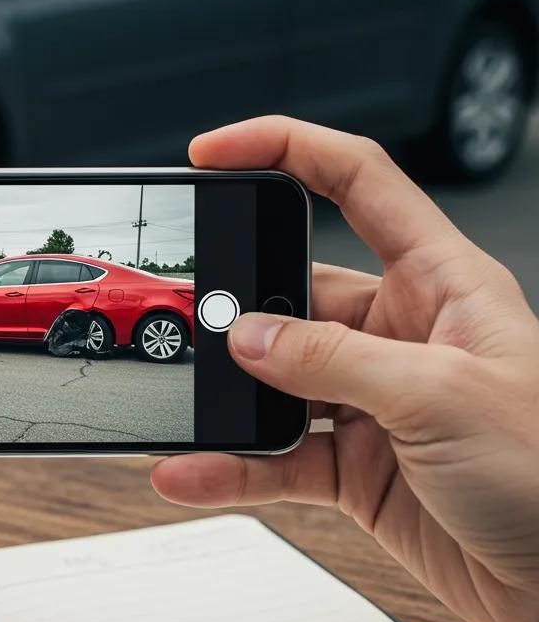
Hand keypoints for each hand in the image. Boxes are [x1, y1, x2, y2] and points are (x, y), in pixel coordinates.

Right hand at [152, 116, 538, 621]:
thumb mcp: (440, 395)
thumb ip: (334, 360)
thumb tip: (251, 336)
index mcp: (440, 283)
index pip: (357, 183)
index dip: (285, 151)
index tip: (216, 153)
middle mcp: (400, 335)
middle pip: (296, 293)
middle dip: (238, 307)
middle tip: (188, 320)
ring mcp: (372, 402)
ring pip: (276, 384)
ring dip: (227, 401)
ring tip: (181, 406)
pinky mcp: (354, 466)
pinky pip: (276, 457)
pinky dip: (233, 465)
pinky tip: (195, 470)